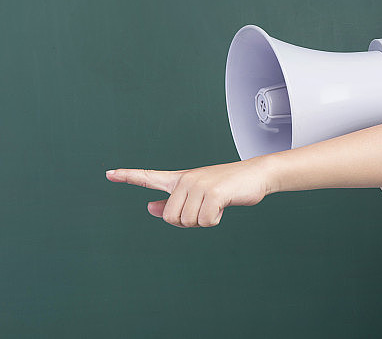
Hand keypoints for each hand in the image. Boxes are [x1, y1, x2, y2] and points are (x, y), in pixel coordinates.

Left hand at [106, 158, 269, 227]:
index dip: (128, 176)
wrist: (256, 174)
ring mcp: (199, 185)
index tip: (109, 174)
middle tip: (205, 210)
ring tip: (216, 205)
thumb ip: (173, 202)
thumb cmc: (229, 186)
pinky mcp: (213, 192)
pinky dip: (215, 220)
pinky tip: (223, 207)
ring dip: (203, 221)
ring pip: (187, 222)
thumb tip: (149, 209)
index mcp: (180, 180)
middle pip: (170, 218)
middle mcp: (186, 180)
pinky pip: (205, 221)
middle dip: (187, 223)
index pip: (149, 177)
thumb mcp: (199, 193)